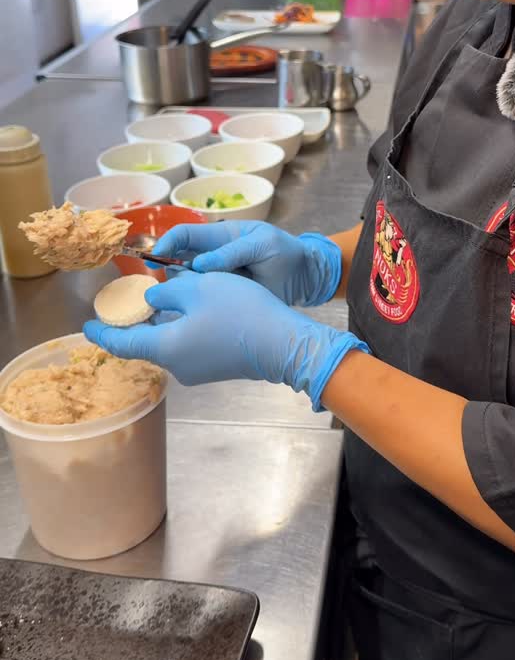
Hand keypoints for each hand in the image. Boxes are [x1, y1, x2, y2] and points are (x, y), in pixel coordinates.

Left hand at [84, 270, 366, 409]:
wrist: (283, 344)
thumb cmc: (237, 311)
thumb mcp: (198, 288)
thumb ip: (167, 294)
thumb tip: (153, 301)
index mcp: (165, 347)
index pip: (122, 343)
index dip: (103, 333)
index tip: (87, 326)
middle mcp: (176, 365)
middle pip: (147, 342)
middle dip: (137, 322)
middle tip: (128, 303)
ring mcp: (197, 370)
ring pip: (170, 342)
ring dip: (164, 322)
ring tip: (162, 299)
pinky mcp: (215, 368)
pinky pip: (189, 346)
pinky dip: (182, 328)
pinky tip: (191, 309)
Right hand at [152, 221, 341, 306]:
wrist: (305, 278)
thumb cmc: (284, 253)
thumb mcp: (263, 245)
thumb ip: (233, 252)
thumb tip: (200, 265)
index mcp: (219, 237)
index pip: (184, 235)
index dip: (166, 243)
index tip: (155, 258)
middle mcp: (211, 258)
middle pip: (178, 261)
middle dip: (167, 271)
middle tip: (163, 286)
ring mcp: (216, 280)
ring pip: (186, 284)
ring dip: (180, 291)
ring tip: (180, 300)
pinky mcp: (223, 300)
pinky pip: (202, 302)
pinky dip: (193, 307)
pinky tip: (191, 315)